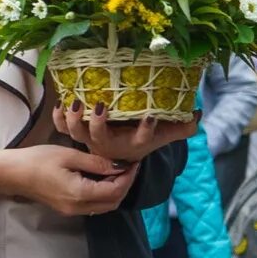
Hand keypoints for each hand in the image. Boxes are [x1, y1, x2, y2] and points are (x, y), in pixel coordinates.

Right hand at [0, 144, 137, 216]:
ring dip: (115, 191)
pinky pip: (94, 205)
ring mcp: (72, 210)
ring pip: (104, 206)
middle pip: (113, 202)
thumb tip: (119, 166)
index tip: (134, 161)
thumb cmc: (38, 160)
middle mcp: (79, 207)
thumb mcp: (69, 155)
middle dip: (125, 185)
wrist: (12, 174)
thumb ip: (96, 162)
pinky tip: (102, 178)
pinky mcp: (67, 208)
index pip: (115, 190)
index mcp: (80, 193)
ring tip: (118, 171)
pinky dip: (103, 193)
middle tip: (128, 166)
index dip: (128, 177)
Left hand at [52, 102, 198, 164]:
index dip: (145, 129)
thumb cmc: (140, 139)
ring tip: (76, 102)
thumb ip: (181, 127)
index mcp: (131, 144)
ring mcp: (90, 139)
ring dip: (74, 118)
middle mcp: (108, 144)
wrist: (118, 155)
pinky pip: (62, 127)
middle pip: (99, 137)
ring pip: (77, 132)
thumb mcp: (162, 135)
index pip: (141, 140)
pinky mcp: (77, 132)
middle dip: (98, 122)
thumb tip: (197, 115)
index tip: (149, 116)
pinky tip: (61, 101)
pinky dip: (59, 116)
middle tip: (101, 105)